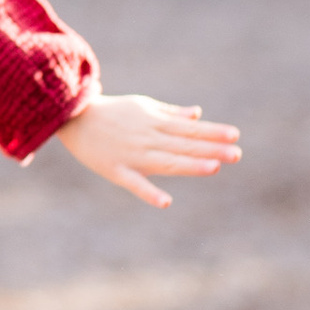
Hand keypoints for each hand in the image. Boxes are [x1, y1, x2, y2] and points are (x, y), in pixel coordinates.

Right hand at [58, 93, 240, 213]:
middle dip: (211, 149)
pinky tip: (166, 202)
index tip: (235, 135)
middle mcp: (147, 139)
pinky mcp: (116, 171)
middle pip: (183, 145)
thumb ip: (171, 114)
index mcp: (154, 123)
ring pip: (166, 162)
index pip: (189, 129)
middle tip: (237, 154)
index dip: (212, 132)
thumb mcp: (143, 107)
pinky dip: (149, 193)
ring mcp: (132, 155)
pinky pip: (134, 184)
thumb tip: (198, 114)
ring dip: (190, 165)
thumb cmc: (112, 112)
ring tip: (214, 167)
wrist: (72, 118)